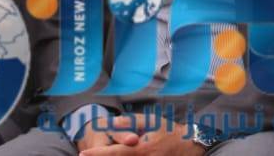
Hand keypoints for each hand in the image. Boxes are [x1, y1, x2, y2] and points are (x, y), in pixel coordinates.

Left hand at [80, 112, 202, 154]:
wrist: (190, 146)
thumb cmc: (170, 131)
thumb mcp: (152, 121)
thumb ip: (131, 121)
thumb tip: (111, 123)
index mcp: (142, 149)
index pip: (115, 153)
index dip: (98, 154)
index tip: (83, 153)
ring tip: (98, 154)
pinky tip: (117, 155)